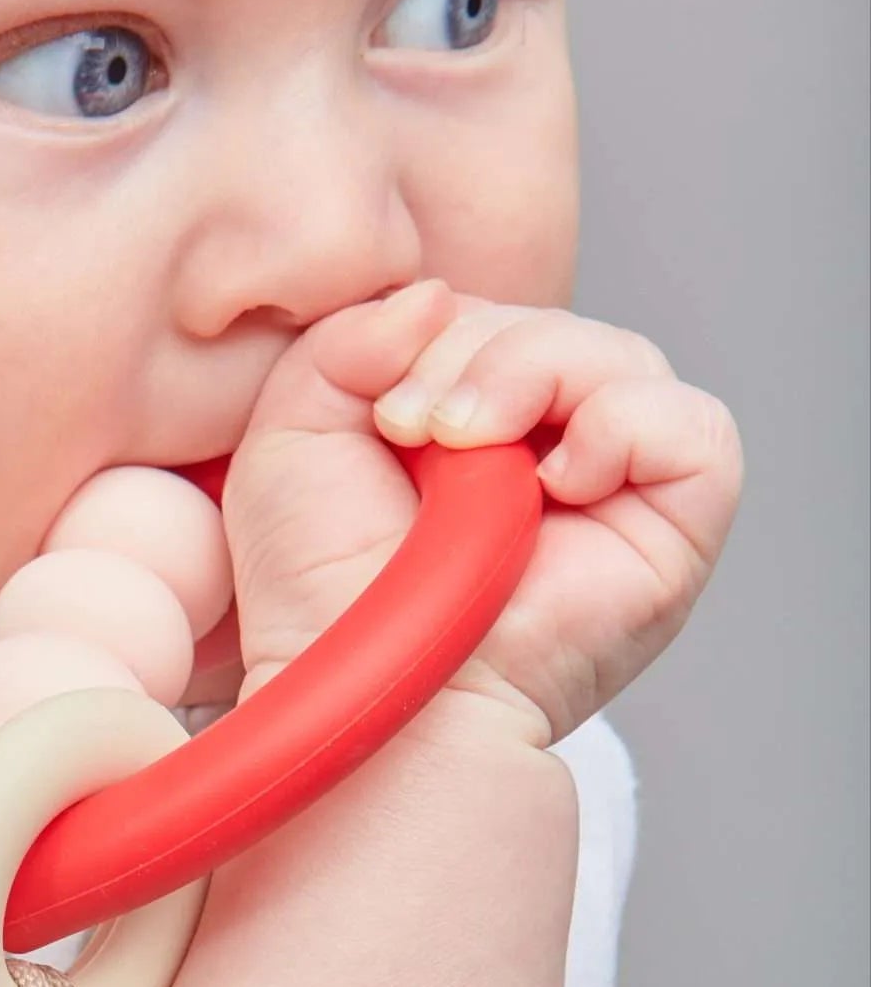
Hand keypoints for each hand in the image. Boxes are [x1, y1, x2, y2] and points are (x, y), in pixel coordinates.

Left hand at [227, 278, 743, 744]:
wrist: (365, 691)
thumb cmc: (322, 592)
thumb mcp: (296, 433)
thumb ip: (347, 337)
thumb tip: (436, 296)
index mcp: (472, 427)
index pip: (486, 318)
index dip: (434, 335)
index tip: (377, 408)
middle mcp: (553, 450)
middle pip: (550, 326)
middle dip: (472, 353)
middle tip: (410, 427)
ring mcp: (621, 487)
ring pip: (616, 356)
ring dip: (528, 375)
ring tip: (465, 447)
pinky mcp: (678, 524)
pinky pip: (690, 425)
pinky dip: (620, 427)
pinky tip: (554, 484)